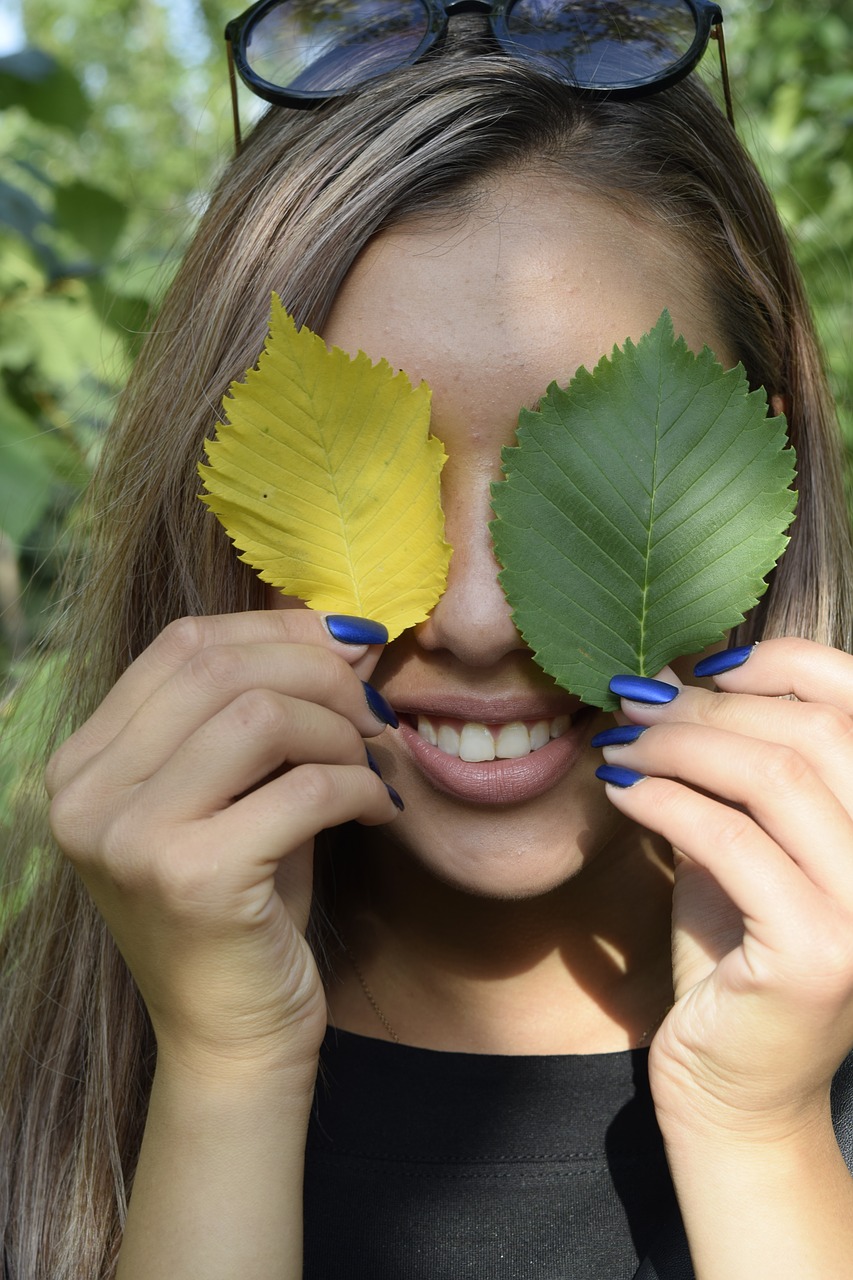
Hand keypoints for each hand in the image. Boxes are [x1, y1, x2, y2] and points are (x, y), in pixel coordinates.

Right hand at [46, 610, 399, 1077]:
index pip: (182, 644)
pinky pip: (303, 789)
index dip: (277, 630)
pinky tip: (381, 809)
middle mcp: (84, 795)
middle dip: (320, 675)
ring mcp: (128, 838)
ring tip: (371, 763)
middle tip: (373, 710)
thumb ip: (266, 708)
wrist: (231, 1036)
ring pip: (261, 717)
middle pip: (221, 668)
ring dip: (340, 732)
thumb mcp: (239, 791)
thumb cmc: (244, 902)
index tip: (349, 647)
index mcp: (83, 763)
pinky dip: (361, 788)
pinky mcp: (190, 880)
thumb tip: (345, 631)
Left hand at [598, 638, 852, 1141]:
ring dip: (677, 746)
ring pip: (775, 777)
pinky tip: (618, 794)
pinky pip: (731, 842)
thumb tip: (669, 683)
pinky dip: (664, 802)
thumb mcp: (742, 847)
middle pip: (813, 731)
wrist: (737, 1092)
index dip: (787, 664)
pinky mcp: (820, 955)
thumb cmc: (735, 961)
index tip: (705, 665)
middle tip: (631, 703)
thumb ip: (729, 776)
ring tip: (617, 744)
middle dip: (707, 706)